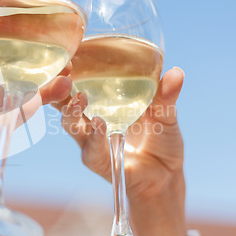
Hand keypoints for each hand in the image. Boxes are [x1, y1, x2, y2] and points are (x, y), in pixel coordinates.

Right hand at [58, 67, 187, 235]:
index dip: (68, 74)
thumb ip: (166, 96)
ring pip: (71, 126)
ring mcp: (94, 142)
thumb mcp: (166, 115)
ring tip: (80, 99)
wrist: (166, 178)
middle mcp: (93, 122)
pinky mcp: (100, 162)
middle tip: (64, 74)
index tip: (67, 58)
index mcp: (104, 105)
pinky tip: (101, 125)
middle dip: (58, 90)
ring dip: (71, 112)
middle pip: (65, 104)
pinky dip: (96, 138)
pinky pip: (91, 150)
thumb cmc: (162, 142)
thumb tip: (176, 72)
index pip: (78, 85)